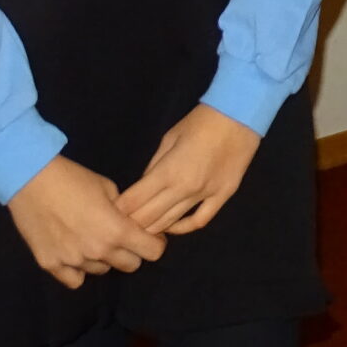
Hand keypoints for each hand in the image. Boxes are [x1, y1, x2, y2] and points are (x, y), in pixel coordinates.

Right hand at [6, 154, 165, 289]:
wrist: (31, 179)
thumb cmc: (73, 178)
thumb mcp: (108, 188)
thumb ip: (123, 211)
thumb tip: (130, 223)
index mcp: (117, 230)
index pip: (152, 252)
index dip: (154, 243)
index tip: (149, 237)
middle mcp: (98, 251)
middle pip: (130, 266)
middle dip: (131, 252)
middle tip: (120, 238)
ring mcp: (73, 261)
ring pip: (101, 271)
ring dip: (102, 258)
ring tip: (91, 239)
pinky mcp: (51, 265)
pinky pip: (75, 280)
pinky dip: (78, 270)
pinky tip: (74, 254)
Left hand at [117, 104, 261, 235]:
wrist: (239, 116)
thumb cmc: (200, 122)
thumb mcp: (168, 139)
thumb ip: (153, 166)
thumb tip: (142, 187)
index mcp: (168, 172)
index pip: (134, 202)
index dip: (118, 211)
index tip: (108, 214)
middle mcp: (184, 189)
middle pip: (149, 218)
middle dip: (131, 224)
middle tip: (120, 226)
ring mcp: (205, 195)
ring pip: (171, 224)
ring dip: (153, 229)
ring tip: (140, 231)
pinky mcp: (222, 197)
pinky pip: (199, 221)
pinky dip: (182, 229)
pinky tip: (171, 228)